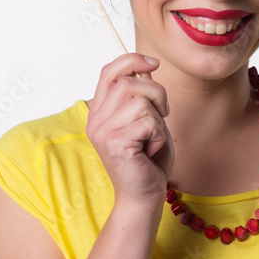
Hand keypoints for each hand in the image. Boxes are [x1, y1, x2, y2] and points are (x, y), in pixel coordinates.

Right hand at [86, 54, 173, 208]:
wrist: (143, 197)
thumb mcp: (147, 121)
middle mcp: (96, 120)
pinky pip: (148, 122)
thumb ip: (142, 97)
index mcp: (100, 112)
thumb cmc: (148, 162)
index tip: (154, 63)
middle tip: (163, 114)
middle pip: (129, 82)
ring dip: (158, 119)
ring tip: (152, 139)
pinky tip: (151, 151)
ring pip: (140, 100)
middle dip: (157, 93)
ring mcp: (103, 132)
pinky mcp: (116, 143)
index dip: (132, 60)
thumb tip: (147, 68)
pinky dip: (159, 136)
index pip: (109, 72)